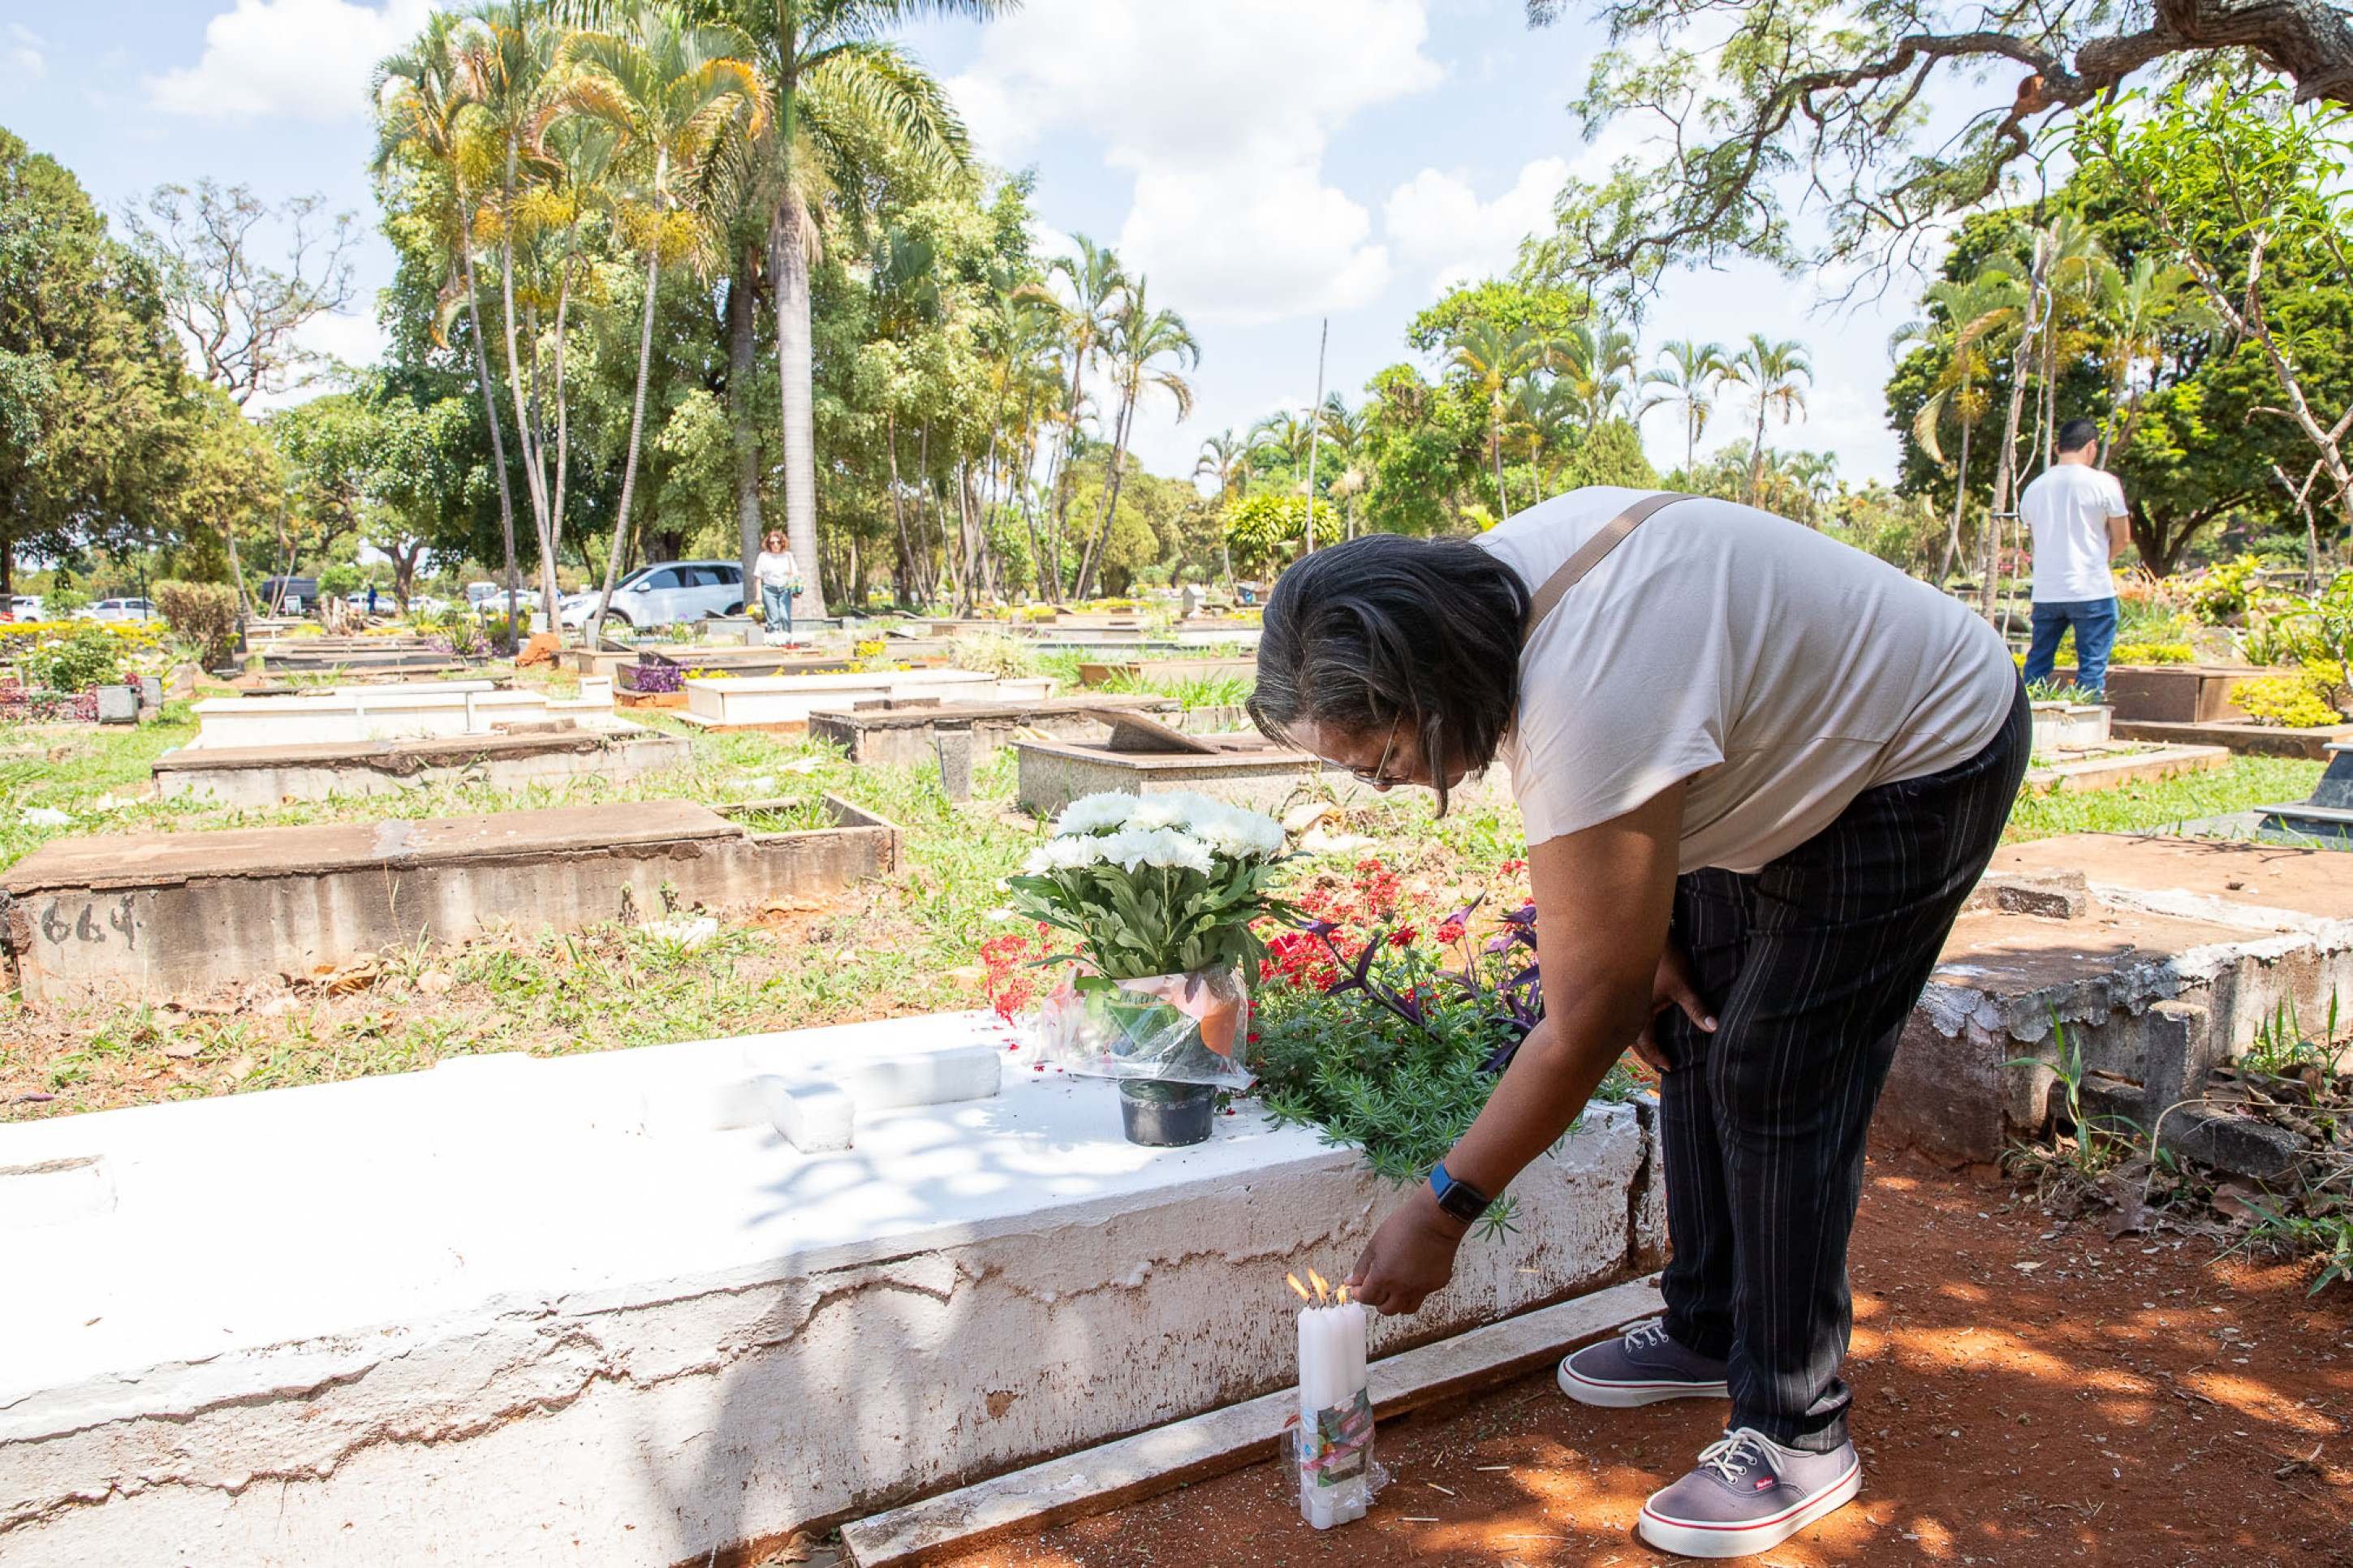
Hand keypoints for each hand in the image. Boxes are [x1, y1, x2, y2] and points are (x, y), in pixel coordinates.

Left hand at [1345, 1187, 1467, 1315]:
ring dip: (1397, 1302)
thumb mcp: (1375, 1244)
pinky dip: (1415, 1290)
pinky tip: (1413, 1275)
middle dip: (1377, 1300)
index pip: (1367, 1298)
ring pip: (1405, 1309)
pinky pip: (1422, 1295)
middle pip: (1385, 1309)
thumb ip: (1362, 1267)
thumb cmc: (1403, 1226)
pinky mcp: (1436, 1285)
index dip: (1360, 1294)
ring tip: (1395, 1287)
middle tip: (1376, 1287)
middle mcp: (1402, 1288)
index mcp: (1383, 1277)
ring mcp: (1421, 1288)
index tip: (1359, 1288)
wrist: (1434, 1219)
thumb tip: (1351, 1282)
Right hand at [1633, 940, 1715, 1072]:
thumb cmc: (1664, 959)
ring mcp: (1624, 1000)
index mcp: (1638, 1014)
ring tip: (1649, 1047)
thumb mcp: (1683, 985)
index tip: (1670, 1067)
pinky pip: (1626, 1015)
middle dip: (1645, 1053)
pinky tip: (1641, 1021)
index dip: (1658, 1057)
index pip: (1647, 1044)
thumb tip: (1714, 1028)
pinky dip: (1635, 1024)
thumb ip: (1697, 1008)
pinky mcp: (1626, 990)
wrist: (1641, 933)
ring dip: (1638, 1040)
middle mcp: (1627, 1010)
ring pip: (1626, 1028)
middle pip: (1632, 1040)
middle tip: (1656, 1063)